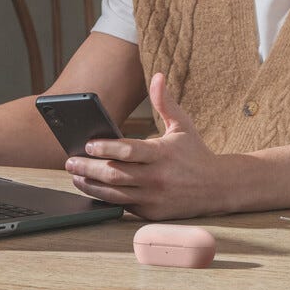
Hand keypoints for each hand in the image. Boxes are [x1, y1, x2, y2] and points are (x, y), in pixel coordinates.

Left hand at [64, 72, 222, 219]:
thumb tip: (157, 75)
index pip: (128, 150)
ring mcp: (154, 198)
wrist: (220, 188)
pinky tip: (92, 189)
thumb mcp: (183, 125)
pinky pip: (122, 206)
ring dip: (91, 185)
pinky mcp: (152, 213)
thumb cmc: (195, 153)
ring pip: (114, 194)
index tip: (88, 144)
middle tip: (70, 160)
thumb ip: (165, 102)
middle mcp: (157, 177)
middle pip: (115, 174)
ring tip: (75, 176)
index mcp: (162, 154)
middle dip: (88, 168)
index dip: (106, 148)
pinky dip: (105, 199)